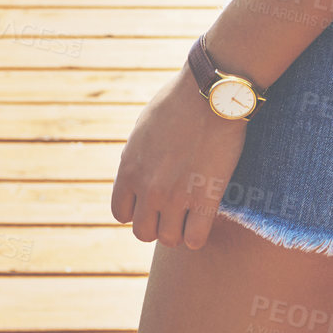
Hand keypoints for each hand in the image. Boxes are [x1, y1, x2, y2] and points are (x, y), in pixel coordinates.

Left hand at [110, 63, 249, 248]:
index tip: (151, 201)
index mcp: (130, 169)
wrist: (212, 93)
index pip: (121, 213)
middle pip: (143, 233)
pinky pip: (195, 240)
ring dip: (179, 230)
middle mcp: (148, 188)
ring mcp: (176, 196)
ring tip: (190, 213)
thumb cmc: (179, 101)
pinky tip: (204, 216)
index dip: (137, 210)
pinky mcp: (205, 199)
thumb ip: (137, 157)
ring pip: (169, 239)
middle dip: (157, 224)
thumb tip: (137, 173)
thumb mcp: (144, 126)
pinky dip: (198, 234)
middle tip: (172, 209)